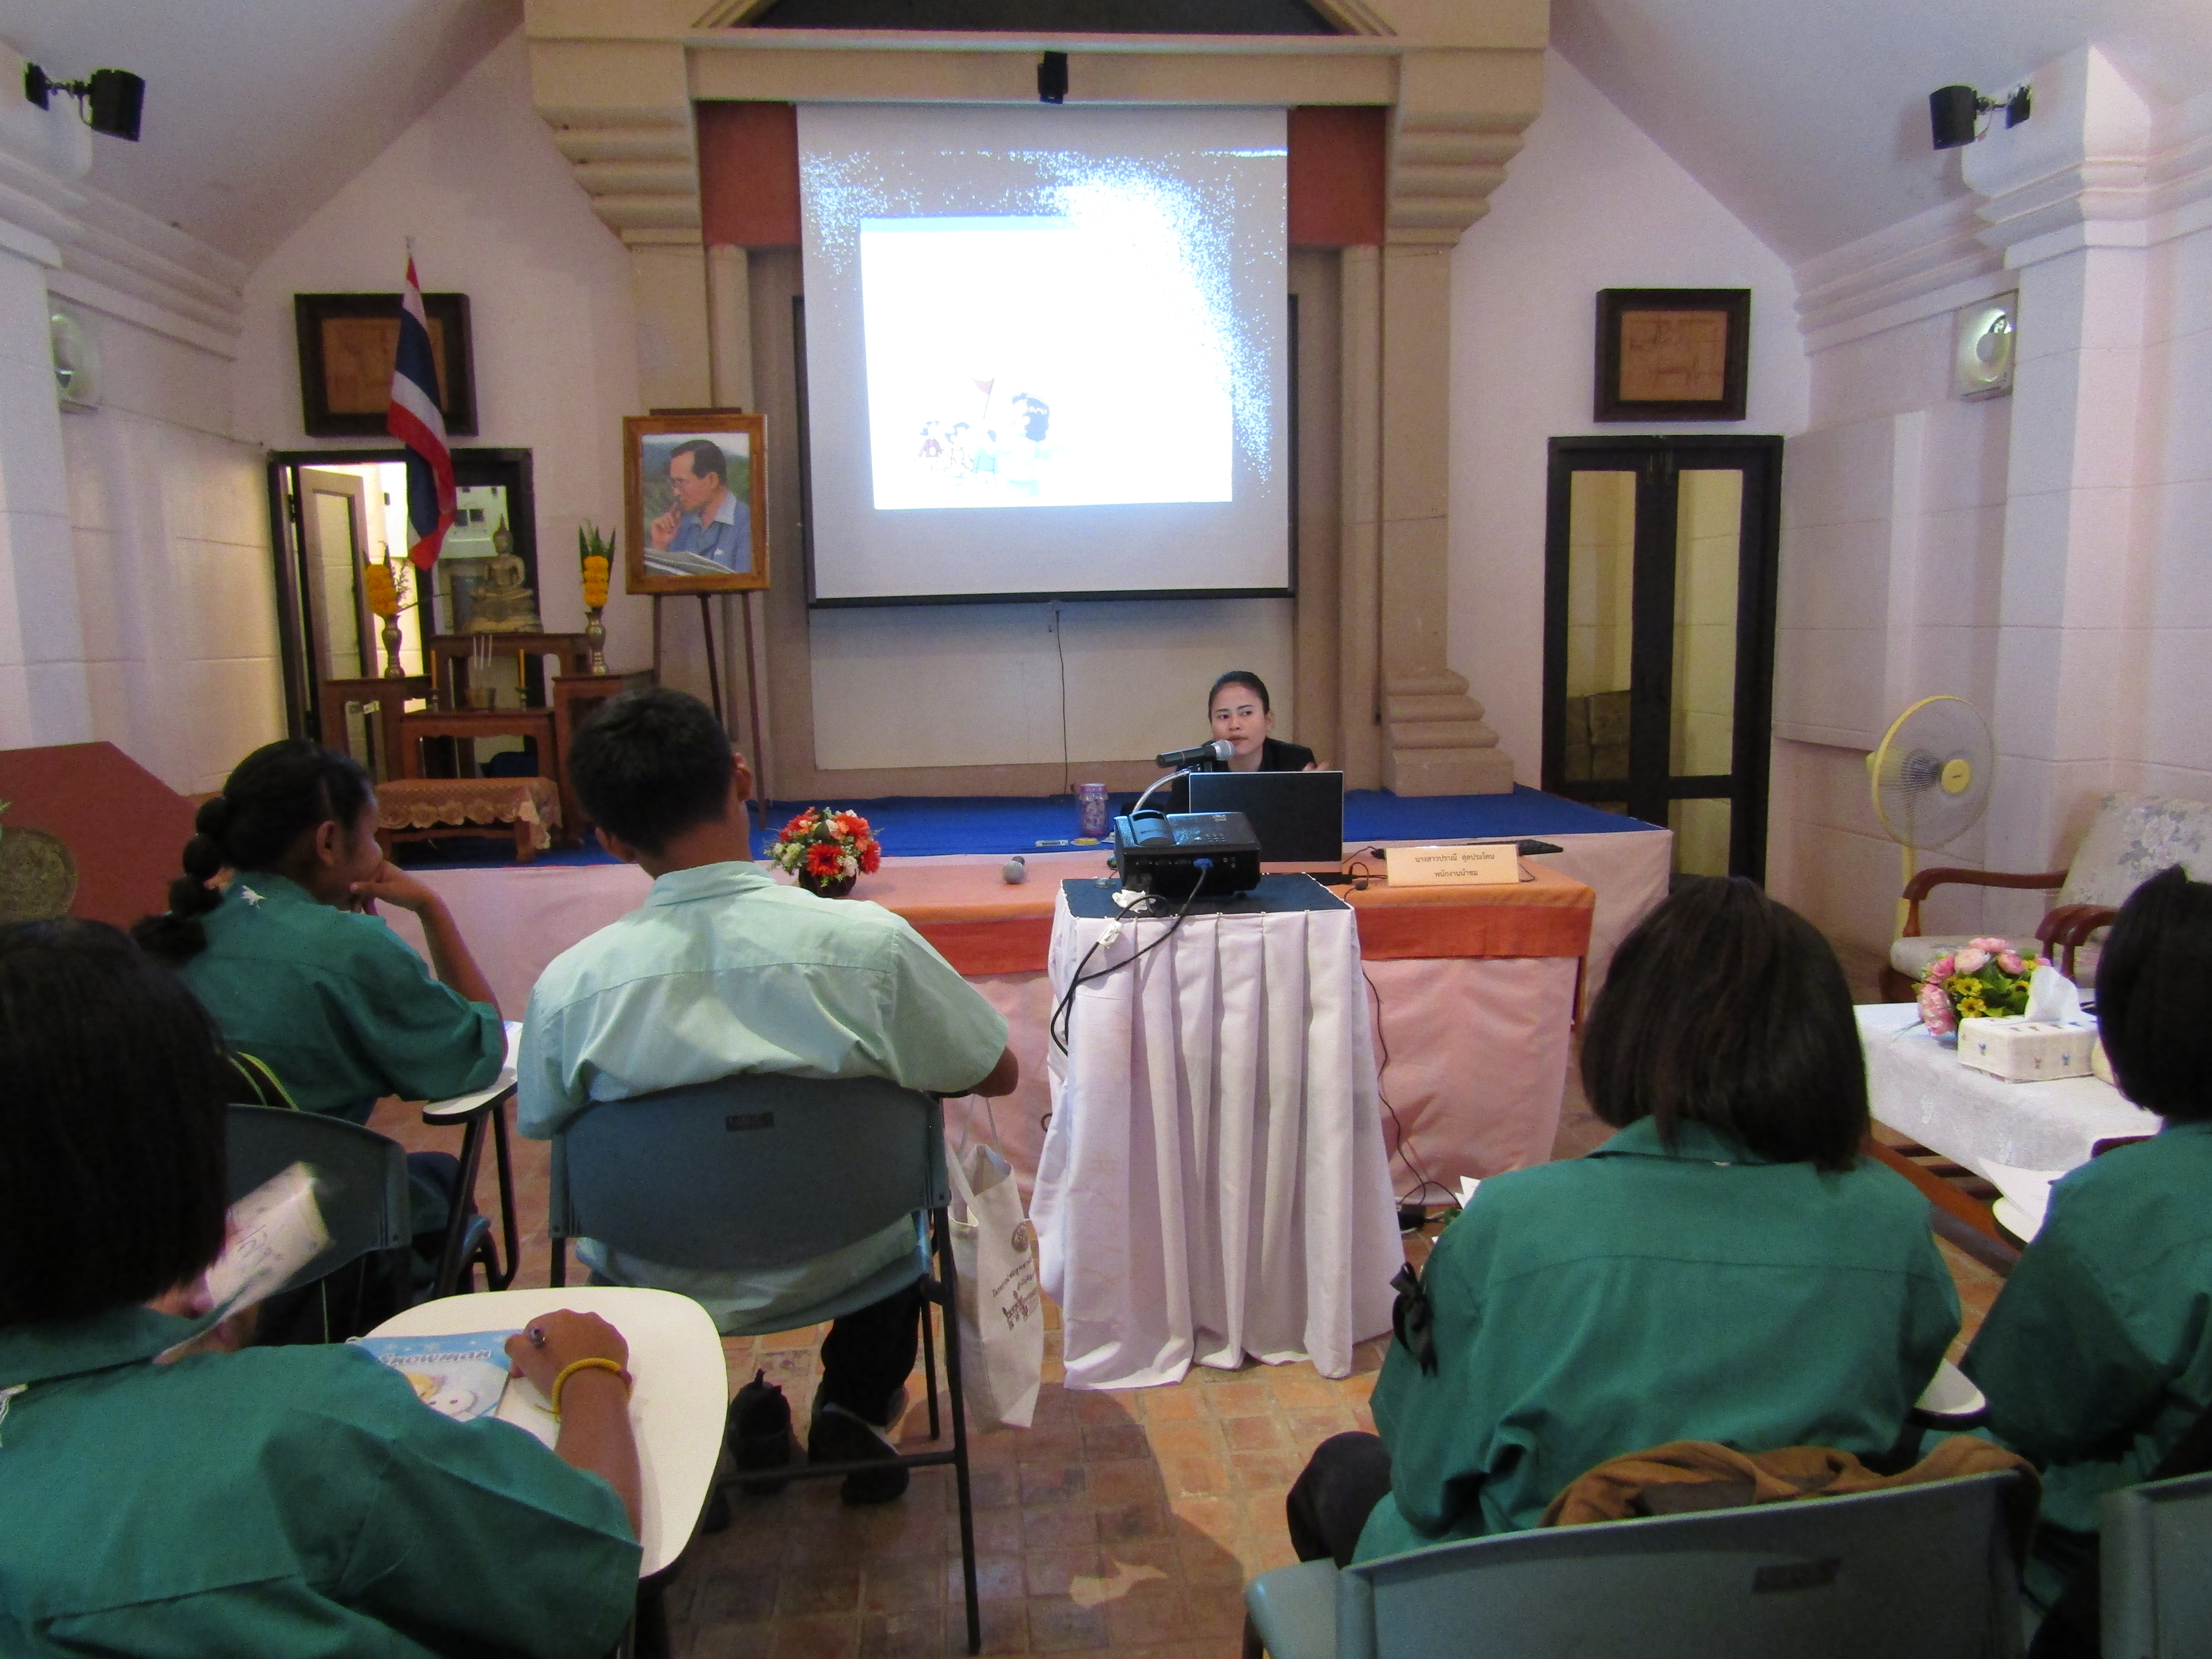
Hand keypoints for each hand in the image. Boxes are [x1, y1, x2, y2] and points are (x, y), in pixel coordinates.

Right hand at [349, 861, 443, 916]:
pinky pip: (374, 895)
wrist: (423, 900)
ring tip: (362, 916)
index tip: (350, 905)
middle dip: (359, 900)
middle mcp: (380, 870)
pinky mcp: (385, 887)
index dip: (355, 893)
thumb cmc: (405, 892)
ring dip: (365, 904)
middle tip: (354, 913)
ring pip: (368, 892)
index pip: (362, 879)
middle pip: (364, 886)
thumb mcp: (385, 891)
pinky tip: (371, 914)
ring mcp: (382, 879)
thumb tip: (349, 886)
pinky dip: (371, 904)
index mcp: (380, 866)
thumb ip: (367, 888)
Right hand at [505, 1310, 630, 1399]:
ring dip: (573, 1348)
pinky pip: (601, 1345)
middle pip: (560, 1331)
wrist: (594, 1391)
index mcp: (559, 1318)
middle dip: (550, 1348)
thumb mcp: (526, 1360)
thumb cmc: (557, 1373)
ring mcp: (604, 1328)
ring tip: (571, 1371)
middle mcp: (583, 1316)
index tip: (521, 1372)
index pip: (534, 1329)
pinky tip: (589, 1370)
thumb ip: (514, 1345)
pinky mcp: (619, 1342)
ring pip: (582, 1336)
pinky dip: (593, 1354)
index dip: (524, 1350)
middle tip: (547, 1371)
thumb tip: (518, 1342)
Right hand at [649, 506, 679, 549]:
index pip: (672, 512)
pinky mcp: (655, 521)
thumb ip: (678, 520)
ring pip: (666, 516)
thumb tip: (679, 511)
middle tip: (672, 526)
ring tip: (667, 530)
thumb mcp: (676, 528)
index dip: (674, 507)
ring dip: (668, 524)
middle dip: (672, 520)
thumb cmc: (670, 536)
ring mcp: (660, 519)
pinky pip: (661, 519)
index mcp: (670, 519)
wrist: (662, 542)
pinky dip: (664, 524)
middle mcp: (665, 517)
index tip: (676, 502)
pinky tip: (663, 529)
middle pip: (669, 513)